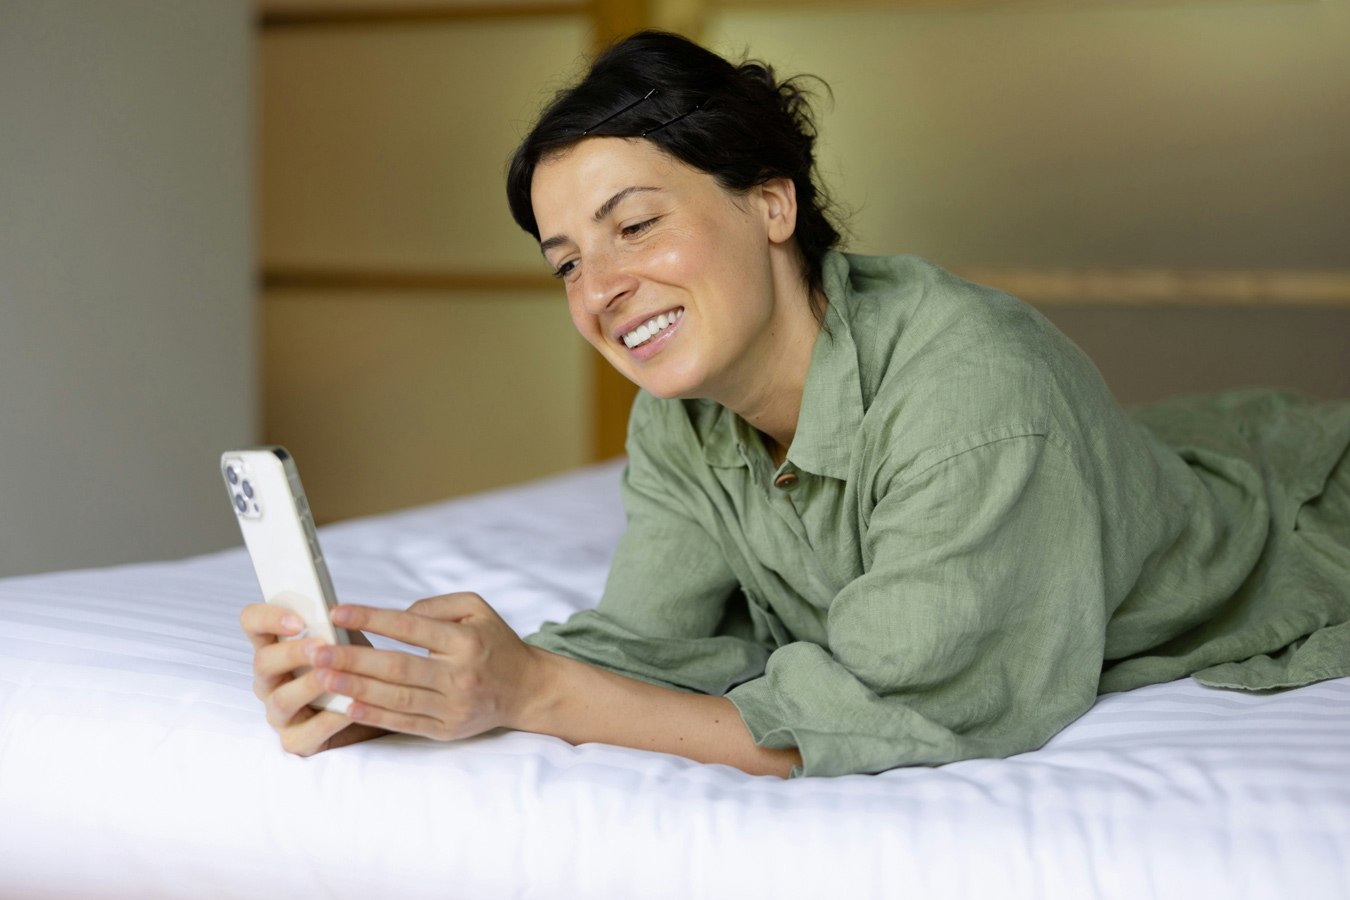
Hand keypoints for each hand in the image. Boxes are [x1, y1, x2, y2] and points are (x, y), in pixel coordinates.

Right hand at [240, 603, 388, 755]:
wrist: (377, 709)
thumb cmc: (353, 668)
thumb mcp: (346, 641)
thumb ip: (336, 627)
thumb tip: (334, 612)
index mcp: (276, 648)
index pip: (253, 624)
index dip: (267, 617)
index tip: (298, 619)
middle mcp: (270, 681)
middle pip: (263, 662)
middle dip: (292, 653)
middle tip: (320, 646)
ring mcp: (280, 713)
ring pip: (282, 700)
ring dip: (307, 685)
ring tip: (331, 676)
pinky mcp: (297, 741)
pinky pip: (307, 734)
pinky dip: (330, 720)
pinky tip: (350, 708)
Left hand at [307, 593, 543, 740]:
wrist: (526, 689)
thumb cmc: (494, 643)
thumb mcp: (477, 609)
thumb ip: (436, 605)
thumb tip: (395, 614)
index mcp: (466, 640)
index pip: (411, 626)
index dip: (372, 618)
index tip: (337, 611)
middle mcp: (460, 674)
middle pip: (398, 666)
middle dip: (354, 658)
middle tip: (317, 650)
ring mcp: (454, 706)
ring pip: (397, 697)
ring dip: (356, 687)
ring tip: (323, 677)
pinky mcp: (447, 729)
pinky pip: (405, 723)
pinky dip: (375, 716)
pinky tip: (348, 706)